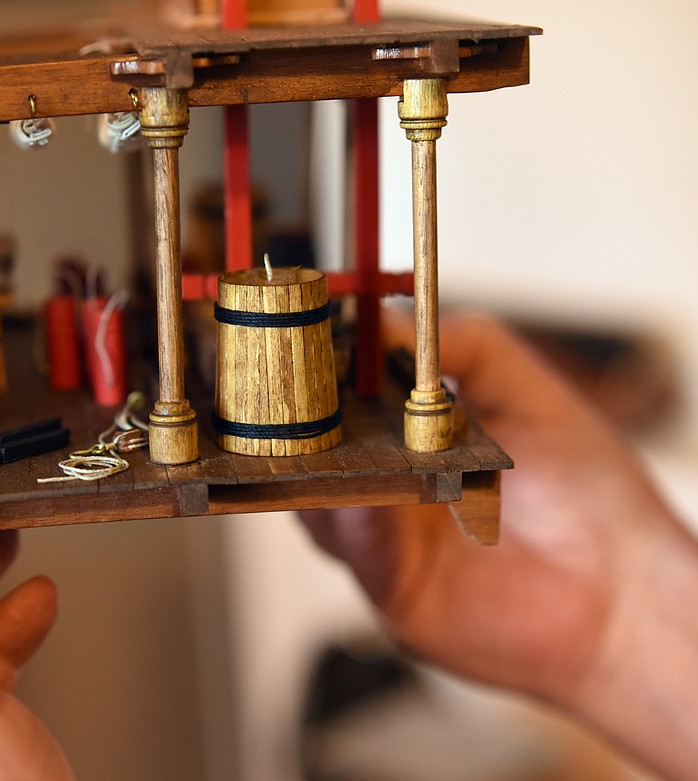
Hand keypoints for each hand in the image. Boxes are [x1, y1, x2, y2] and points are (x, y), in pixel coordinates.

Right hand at [300, 312, 697, 777]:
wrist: (625, 590)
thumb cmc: (590, 494)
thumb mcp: (527, 389)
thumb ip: (463, 344)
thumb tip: (382, 323)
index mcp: (407, 432)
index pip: (337, 393)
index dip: (315, 368)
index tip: (300, 338)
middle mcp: (384, 481)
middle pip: (306, 447)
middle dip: (289, 418)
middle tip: (288, 387)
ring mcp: (382, 535)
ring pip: (311, 496)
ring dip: (311, 467)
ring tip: (322, 436)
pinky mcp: (389, 585)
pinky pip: (352, 547)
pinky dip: (351, 519)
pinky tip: (364, 496)